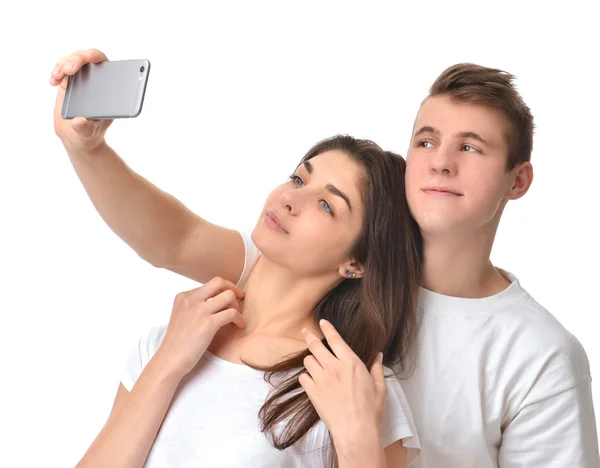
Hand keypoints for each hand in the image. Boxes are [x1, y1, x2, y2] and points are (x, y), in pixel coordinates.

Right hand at [50, 48, 112, 153]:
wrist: (77, 136)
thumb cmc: (89, 134)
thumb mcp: (88, 133)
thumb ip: (84, 128)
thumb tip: (80, 121)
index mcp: (109, 90)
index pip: (107, 66)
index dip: (98, 57)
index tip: (90, 57)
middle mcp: (97, 81)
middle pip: (88, 59)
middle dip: (77, 59)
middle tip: (68, 69)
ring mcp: (83, 80)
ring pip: (74, 60)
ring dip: (64, 63)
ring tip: (58, 75)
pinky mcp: (69, 82)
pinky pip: (62, 69)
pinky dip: (56, 71)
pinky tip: (53, 81)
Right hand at [156, 277, 245, 379]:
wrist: (169, 359)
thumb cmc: (177, 343)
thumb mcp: (182, 316)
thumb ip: (195, 306)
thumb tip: (216, 301)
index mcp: (184, 296)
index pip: (209, 284)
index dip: (222, 291)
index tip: (228, 300)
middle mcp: (191, 300)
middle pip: (219, 282)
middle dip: (233, 288)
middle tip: (240, 298)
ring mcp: (199, 310)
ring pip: (228, 295)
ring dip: (236, 305)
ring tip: (236, 317)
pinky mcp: (208, 323)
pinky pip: (232, 313)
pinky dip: (239, 319)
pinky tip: (239, 326)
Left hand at [299, 320, 386, 442]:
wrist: (355, 430)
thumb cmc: (370, 410)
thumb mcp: (379, 387)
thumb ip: (377, 368)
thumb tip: (378, 355)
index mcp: (351, 362)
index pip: (336, 339)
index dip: (327, 328)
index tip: (322, 322)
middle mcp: (334, 367)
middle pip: (316, 346)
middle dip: (310, 336)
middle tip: (306, 332)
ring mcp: (321, 379)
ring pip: (308, 360)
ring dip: (310, 360)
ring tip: (314, 362)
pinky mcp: (312, 391)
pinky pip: (303, 377)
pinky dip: (306, 377)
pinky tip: (311, 380)